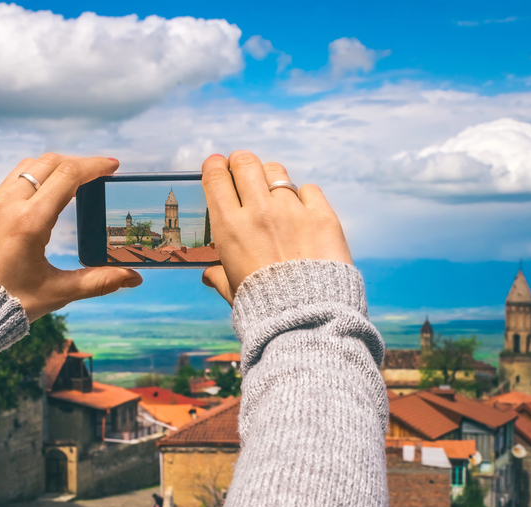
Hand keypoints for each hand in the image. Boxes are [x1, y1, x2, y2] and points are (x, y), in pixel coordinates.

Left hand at [0, 154, 141, 320]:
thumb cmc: (7, 304)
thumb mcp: (57, 293)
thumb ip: (98, 281)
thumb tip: (134, 278)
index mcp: (29, 222)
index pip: (67, 176)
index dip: (94, 166)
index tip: (113, 166)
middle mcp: (8, 205)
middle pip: (48, 163)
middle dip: (77, 162)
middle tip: (98, 172)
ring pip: (27, 167)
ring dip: (54, 167)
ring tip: (74, 180)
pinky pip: (11, 181)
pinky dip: (35, 178)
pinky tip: (46, 195)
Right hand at [200, 151, 351, 304]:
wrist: (308, 318)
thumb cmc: (264, 307)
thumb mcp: (232, 291)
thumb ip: (218, 277)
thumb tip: (208, 274)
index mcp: (230, 228)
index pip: (215, 177)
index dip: (215, 167)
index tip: (217, 167)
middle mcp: (258, 212)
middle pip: (245, 162)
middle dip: (241, 163)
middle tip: (244, 171)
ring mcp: (291, 211)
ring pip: (277, 172)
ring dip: (271, 178)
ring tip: (274, 193)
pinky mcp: (322, 216)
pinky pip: (309, 189)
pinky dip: (304, 197)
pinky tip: (303, 213)